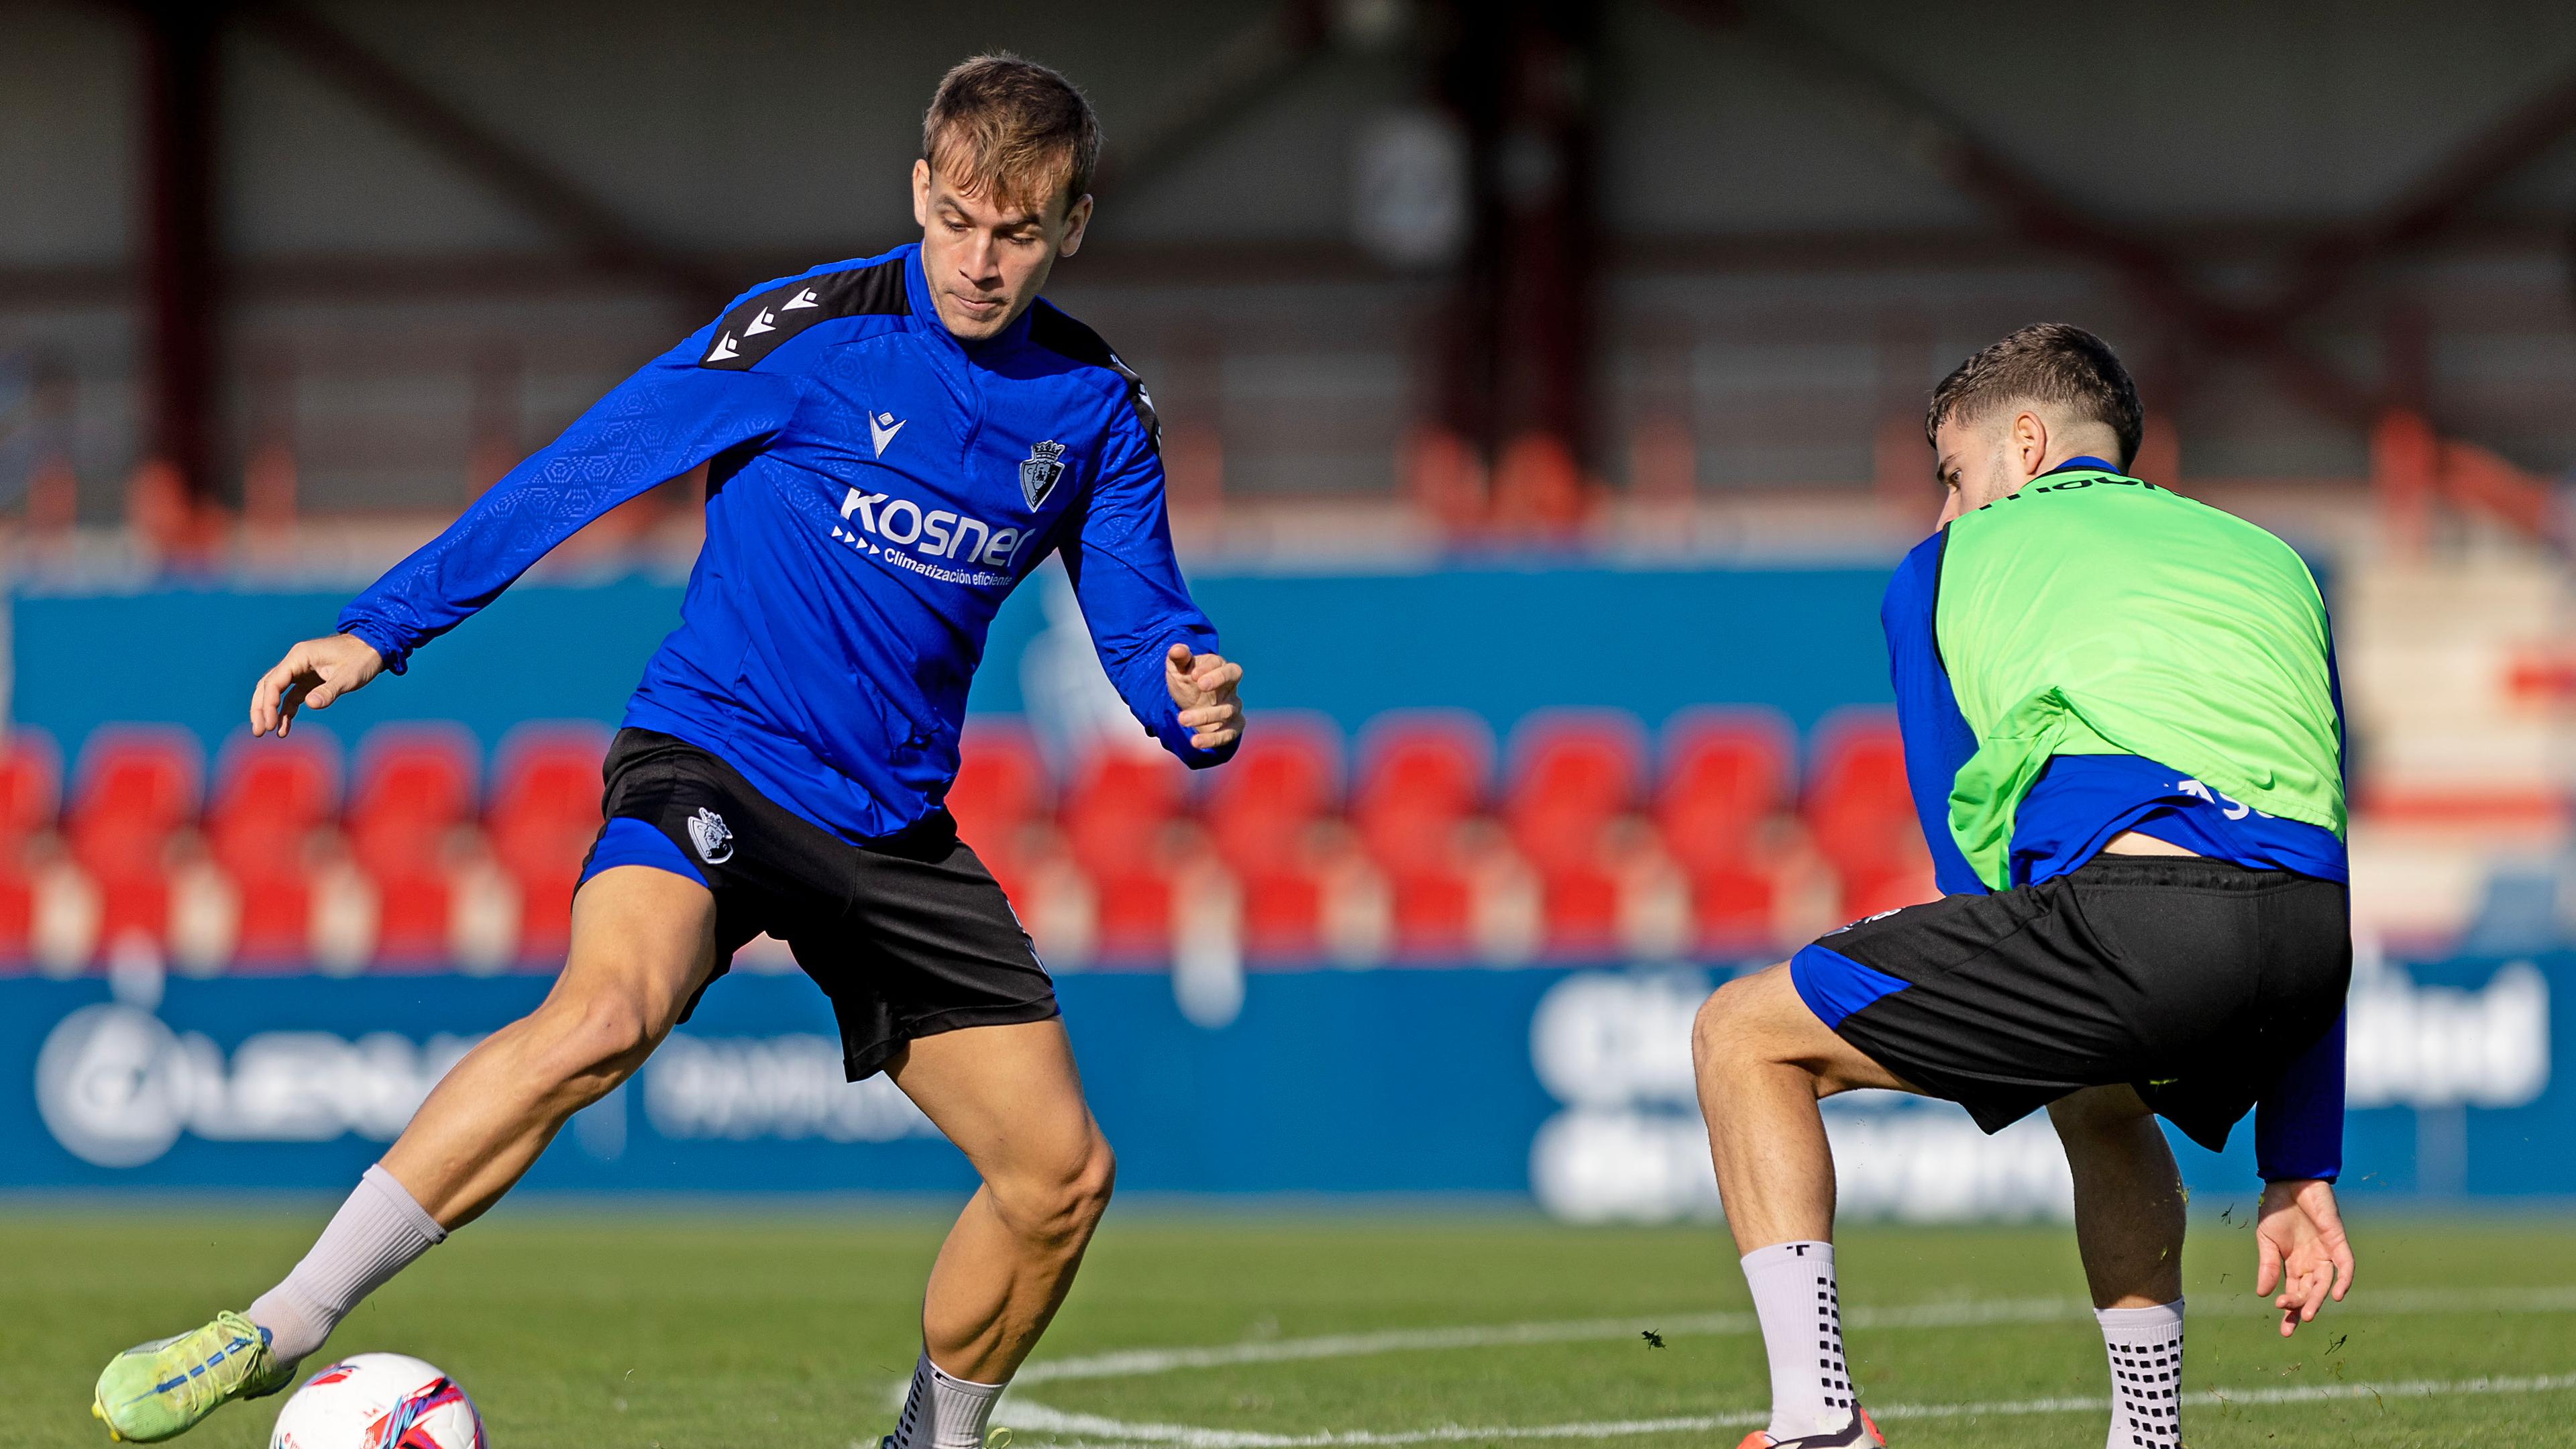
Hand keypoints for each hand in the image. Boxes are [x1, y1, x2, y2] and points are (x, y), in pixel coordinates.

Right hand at [249, 633, 385, 737]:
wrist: (375, 648)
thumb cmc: (361, 659)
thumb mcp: (348, 676)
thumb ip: (329, 690)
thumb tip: (309, 704)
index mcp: (300, 656)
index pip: (275, 681)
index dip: (269, 703)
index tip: (269, 723)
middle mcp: (296, 662)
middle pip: (268, 686)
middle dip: (261, 709)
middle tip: (258, 731)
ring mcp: (301, 671)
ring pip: (276, 691)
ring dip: (270, 711)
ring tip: (265, 733)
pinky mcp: (309, 680)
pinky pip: (291, 696)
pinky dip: (286, 711)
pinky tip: (284, 729)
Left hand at [1164, 643, 1243, 750]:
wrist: (1189, 706)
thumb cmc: (1186, 682)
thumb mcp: (1178, 669)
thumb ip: (1178, 658)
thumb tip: (1177, 648)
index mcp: (1220, 668)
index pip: (1223, 665)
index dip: (1211, 670)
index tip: (1193, 676)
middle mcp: (1231, 686)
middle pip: (1232, 680)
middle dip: (1217, 682)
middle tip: (1198, 686)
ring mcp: (1233, 707)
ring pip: (1227, 711)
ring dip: (1204, 715)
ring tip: (1182, 719)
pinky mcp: (1233, 727)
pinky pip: (1229, 734)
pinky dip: (1213, 739)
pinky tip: (1195, 741)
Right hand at [2254, 1177, 2353, 1336]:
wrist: (2288, 1181)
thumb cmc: (2276, 1209)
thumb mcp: (2266, 1241)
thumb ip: (2267, 1266)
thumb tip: (2263, 1294)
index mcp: (2294, 1264)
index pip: (2294, 1293)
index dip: (2290, 1312)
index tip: (2285, 1332)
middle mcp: (2312, 1262)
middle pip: (2310, 1292)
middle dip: (2302, 1308)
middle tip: (2295, 1321)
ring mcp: (2326, 1253)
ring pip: (2325, 1283)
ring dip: (2318, 1299)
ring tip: (2307, 1313)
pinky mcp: (2337, 1241)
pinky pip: (2345, 1265)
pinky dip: (2343, 1280)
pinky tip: (2336, 1295)